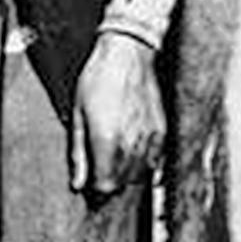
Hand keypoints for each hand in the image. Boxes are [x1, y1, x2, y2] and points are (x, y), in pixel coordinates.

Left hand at [69, 30, 164, 197]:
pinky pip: (155, 162)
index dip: (96, 187)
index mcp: (107, 141)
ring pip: (140, 175)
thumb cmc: (98, 79)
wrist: (129, 54)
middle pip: (123, 183)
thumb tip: (77, 183)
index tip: (90, 181)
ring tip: (114, 156)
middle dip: (110, 181)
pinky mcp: (163, 132)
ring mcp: (151, 139)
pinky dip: (143, 163)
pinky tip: (131, 149)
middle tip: (99, 168)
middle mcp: (133, 144)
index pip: (106, 186)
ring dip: (126, 173)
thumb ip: (79, 152)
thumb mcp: (77, 114)